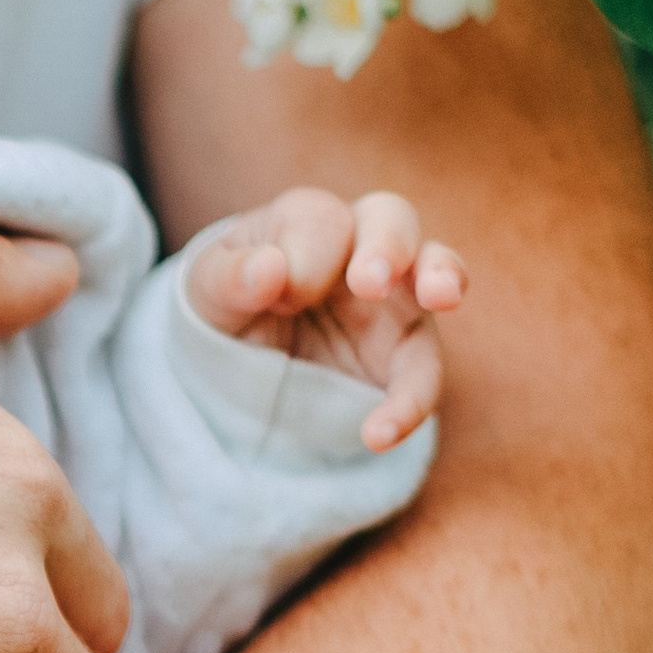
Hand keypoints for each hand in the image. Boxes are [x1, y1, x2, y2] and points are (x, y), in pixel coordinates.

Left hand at [185, 182, 465, 451]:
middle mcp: (361, 246)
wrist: (238, 360)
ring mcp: (394, 297)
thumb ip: (230, 278)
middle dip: (388, 245)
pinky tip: (379, 433)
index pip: (322, 222)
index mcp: (310, 221)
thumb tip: (269, 269)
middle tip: (368, 282)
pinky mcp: (405, 354)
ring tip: (441, 295)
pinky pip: (423, 373)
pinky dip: (409, 401)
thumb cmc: (230, 301)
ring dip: (443, 277)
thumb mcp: (209, 290)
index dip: (305, 259)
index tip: (278, 299)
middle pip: (393, 219)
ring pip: (436, 272)